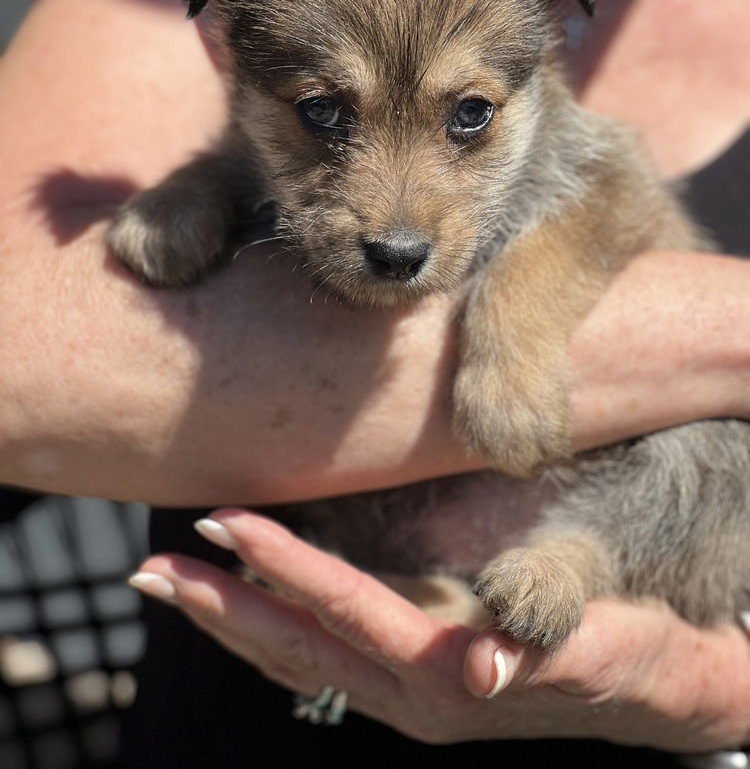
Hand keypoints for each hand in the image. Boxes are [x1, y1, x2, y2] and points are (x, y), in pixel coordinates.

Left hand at [131, 509, 749, 750]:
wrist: (648, 691)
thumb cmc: (624, 654)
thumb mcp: (597, 644)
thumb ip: (542, 642)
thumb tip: (486, 669)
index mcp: (444, 673)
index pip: (347, 613)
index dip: (285, 568)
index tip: (227, 524)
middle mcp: (406, 693)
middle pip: (294, 648)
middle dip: (219, 606)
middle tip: (149, 567)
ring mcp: (398, 693)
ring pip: (293, 658)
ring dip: (227, 619)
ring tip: (168, 581)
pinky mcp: (403, 683)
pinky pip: (318, 659)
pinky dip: (268, 629)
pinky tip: (239, 603)